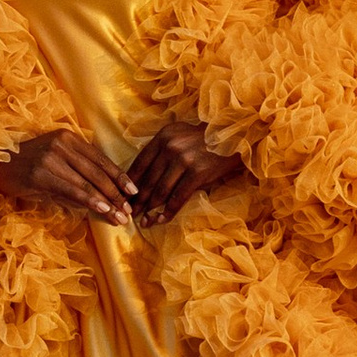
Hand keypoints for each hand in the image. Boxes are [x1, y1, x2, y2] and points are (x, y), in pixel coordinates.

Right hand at [0, 130, 136, 225]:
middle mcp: (62, 144)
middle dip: (117, 193)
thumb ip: (78, 173)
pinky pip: (72, 190)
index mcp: (68, 137)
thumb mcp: (55, 163)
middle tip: (130, 211)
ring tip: (121, 216)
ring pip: (88, 182)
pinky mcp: (41, 174)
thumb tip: (107, 195)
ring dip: (108, 201)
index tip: (134, 192)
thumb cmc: (28, 167)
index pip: (101, 158)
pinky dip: (91, 201)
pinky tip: (103, 210)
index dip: (119, 176)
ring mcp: (51, 158)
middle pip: (97, 171)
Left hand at [126, 115, 243, 226]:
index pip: (140, 162)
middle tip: (130, 213)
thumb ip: (162, 152)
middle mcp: (170, 147)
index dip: (129, 182)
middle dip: (137, 200)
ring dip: (150, 208)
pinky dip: (168, 211)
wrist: (232, 137)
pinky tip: (161, 220)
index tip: (123, 196)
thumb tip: (143, 178)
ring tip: (144, 221)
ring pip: (160, 190)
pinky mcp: (197, 173)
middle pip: (148, 179)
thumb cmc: (203, 140)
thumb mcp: (179, 136)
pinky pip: (178, 197)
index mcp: (162, 137)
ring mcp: (184, 160)